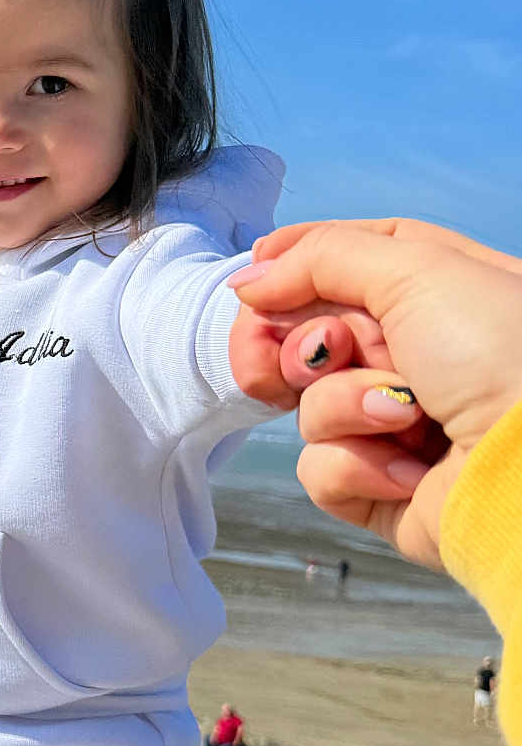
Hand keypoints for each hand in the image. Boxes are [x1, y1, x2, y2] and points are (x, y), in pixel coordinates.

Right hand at [231, 218, 521, 567]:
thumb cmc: (505, 357)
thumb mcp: (418, 269)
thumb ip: (322, 258)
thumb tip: (250, 279)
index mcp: (442, 294)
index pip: (347, 264)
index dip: (295, 269)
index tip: (254, 283)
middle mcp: (419, 358)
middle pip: (311, 335)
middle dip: (300, 344)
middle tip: (320, 353)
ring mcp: (398, 426)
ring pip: (311, 404)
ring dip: (344, 407)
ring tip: (404, 416)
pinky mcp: (381, 487)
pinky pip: (321, 467)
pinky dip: (356, 466)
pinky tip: (409, 471)